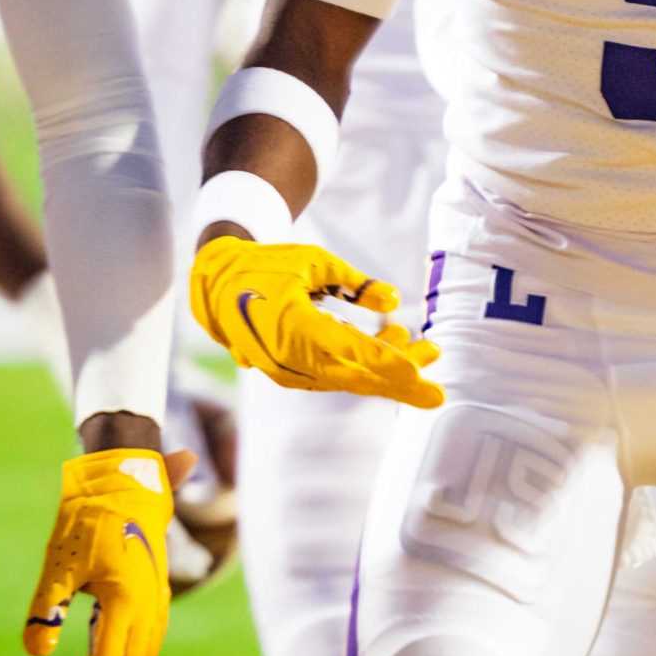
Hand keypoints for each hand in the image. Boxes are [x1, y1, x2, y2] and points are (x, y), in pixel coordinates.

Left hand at [23, 447, 190, 655]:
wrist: (125, 476)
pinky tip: (137, 652)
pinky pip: (156, 625)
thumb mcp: (58, 564)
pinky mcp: (159, 581)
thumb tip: (37, 652)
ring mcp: (158, 590)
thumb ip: (46, 610)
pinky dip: (145, 645)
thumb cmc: (86, 520)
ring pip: (151, 642)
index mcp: (124, 598)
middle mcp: (148, 599)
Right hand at [187, 235, 441, 406]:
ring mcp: (288, 372)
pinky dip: (365, 365)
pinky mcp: (292, 374)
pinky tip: (394, 342)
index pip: (347, 350)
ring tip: (424, 347)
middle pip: (354, 377)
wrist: (217, 288)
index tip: (417, 372)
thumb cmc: (268, 266)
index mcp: (292, 326)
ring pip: (348, 378)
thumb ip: (354, 282)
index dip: (385, 362)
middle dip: (399, 384)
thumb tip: (393, 300)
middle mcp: (289, 358)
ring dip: (388, 370)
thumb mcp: (314, 260)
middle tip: (438, 394)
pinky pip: (335, 375)